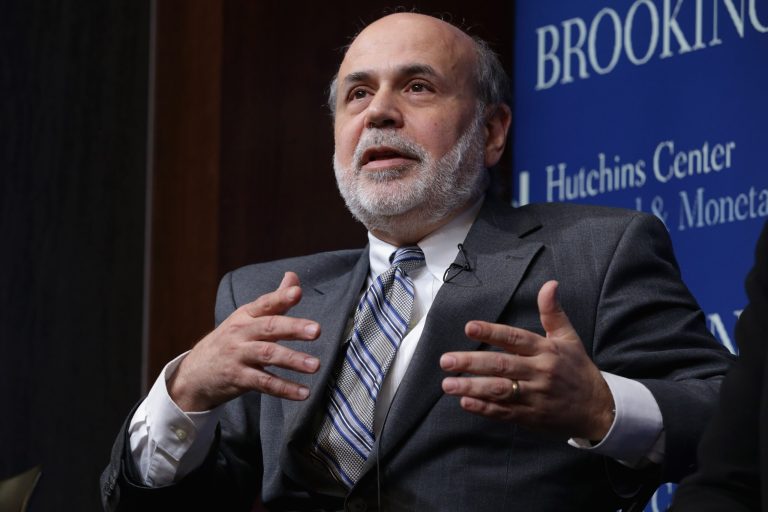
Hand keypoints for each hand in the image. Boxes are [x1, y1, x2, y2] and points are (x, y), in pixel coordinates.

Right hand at [168, 272, 320, 411]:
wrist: (195, 373)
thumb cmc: (230, 341)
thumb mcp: (246, 318)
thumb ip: (274, 301)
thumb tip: (293, 278)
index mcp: (246, 315)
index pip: (265, 304)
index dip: (281, 297)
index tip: (297, 292)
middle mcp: (241, 333)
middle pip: (269, 327)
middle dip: (293, 328)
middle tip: (316, 330)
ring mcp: (239, 355)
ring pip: (268, 355)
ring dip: (293, 360)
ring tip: (315, 365)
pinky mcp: (239, 378)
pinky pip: (264, 383)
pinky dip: (285, 388)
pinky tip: (303, 392)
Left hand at [440, 280, 614, 440]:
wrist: (599, 409)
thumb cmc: (578, 369)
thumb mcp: (569, 338)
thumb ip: (552, 312)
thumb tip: (550, 284)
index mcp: (547, 350)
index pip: (515, 338)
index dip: (492, 332)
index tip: (469, 327)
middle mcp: (540, 372)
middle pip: (502, 365)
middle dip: (471, 362)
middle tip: (446, 360)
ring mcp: (535, 396)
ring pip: (500, 390)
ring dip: (472, 387)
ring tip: (448, 384)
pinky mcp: (532, 416)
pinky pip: (505, 412)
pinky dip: (484, 408)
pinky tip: (465, 402)